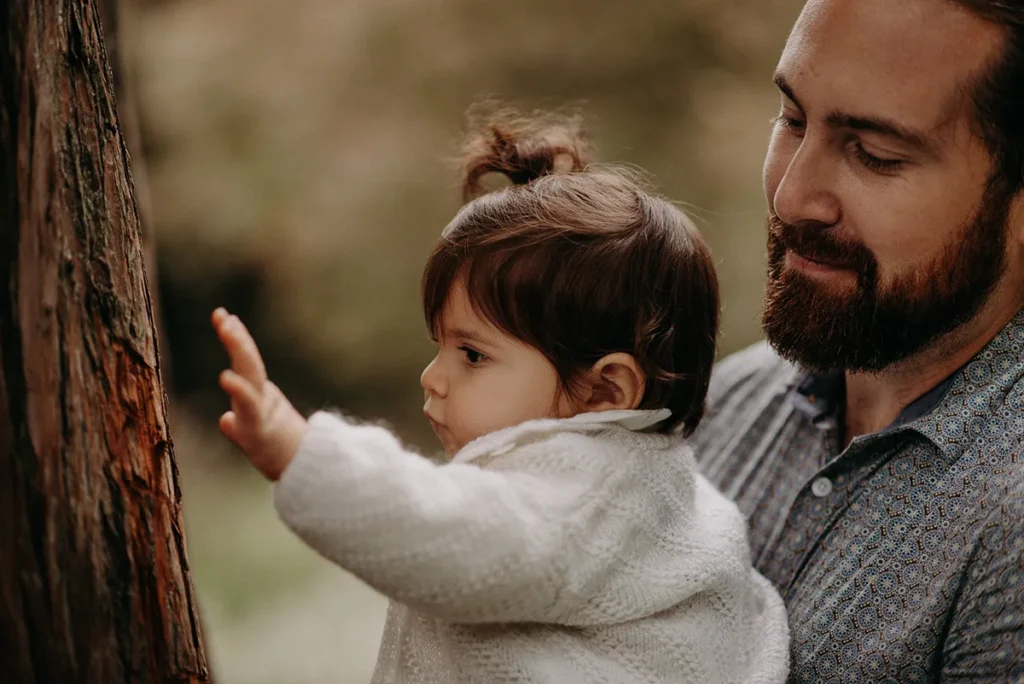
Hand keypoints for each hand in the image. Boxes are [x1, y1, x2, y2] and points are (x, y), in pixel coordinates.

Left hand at [212, 308, 307, 480]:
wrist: (306, 475)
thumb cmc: (280, 456)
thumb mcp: (254, 438)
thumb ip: (238, 427)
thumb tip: (224, 420)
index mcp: (260, 397)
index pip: (246, 363)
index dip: (236, 339)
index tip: (222, 315)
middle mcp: (261, 399)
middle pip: (249, 363)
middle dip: (237, 339)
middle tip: (224, 316)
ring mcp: (261, 412)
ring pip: (251, 375)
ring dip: (239, 350)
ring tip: (227, 327)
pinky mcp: (260, 430)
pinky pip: (249, 407)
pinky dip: (239, 391)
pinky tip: (225, 376)